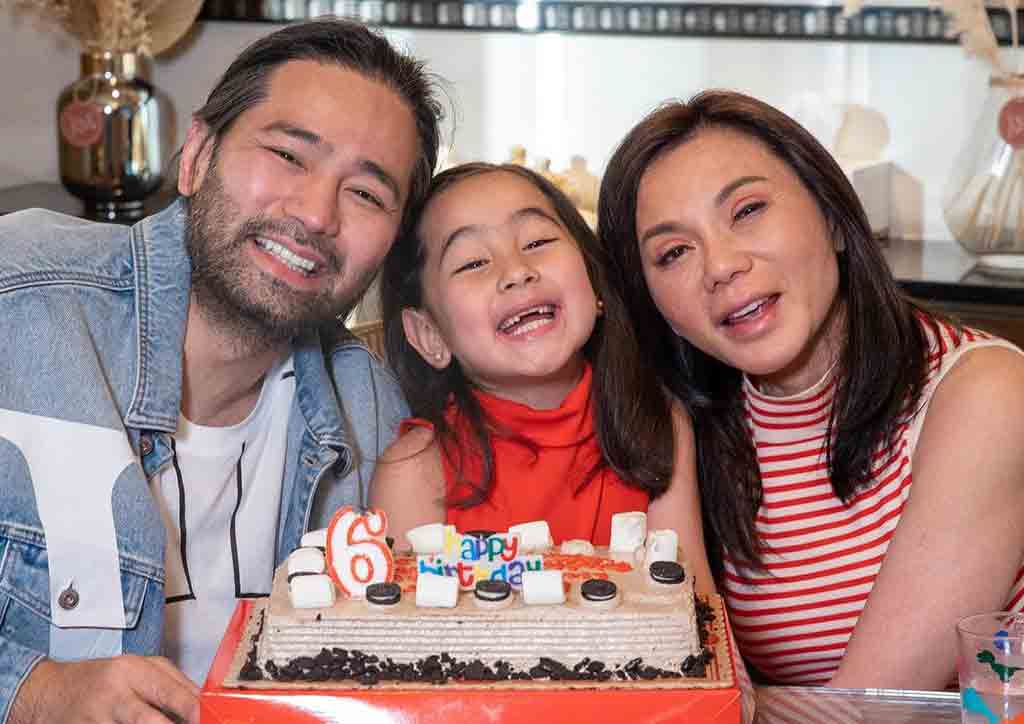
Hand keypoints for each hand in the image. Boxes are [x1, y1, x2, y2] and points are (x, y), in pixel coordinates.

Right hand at [10, 655, 198, 723]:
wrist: (48, 692)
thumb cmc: (100, 679)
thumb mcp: (137, 668)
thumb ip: (172, 682)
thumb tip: (202, 701)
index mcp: (131, 671)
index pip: (171, 692)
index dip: (194, 710)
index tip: (209, 719)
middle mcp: (113, 695)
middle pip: (149, 721)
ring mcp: (96, 720)